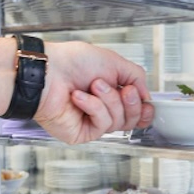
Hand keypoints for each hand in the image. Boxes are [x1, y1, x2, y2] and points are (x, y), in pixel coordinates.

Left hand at [33, 41, 154, 143]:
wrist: (47, 71)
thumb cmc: (70, 62)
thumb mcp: (113, 61)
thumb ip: (136, 76)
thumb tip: (145, 94)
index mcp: (111, 92)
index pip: (137, 110)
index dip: (144, 108)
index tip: (144, 99)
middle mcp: (103, 108)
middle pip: (133, 120)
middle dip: (130, 103)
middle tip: (122, 89)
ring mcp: (92, 122)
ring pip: (119, 122)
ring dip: (108, 100)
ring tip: (93, 86)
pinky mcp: (83, 133)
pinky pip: (102, 125)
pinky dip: (94, 107)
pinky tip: (79, 97)